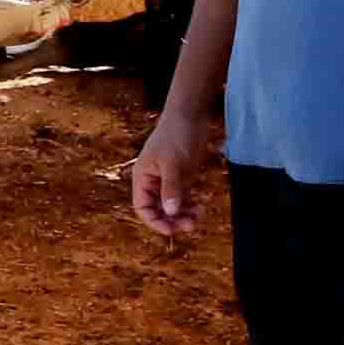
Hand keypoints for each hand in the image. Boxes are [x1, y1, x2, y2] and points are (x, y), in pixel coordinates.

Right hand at [131, 111, 210, 237]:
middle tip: (190, 225)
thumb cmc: (176, 134)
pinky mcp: (183, 178)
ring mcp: (168, 181)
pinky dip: (190, 206)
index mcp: (142, 178)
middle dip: (172, 220)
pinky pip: (184, 199)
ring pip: (172, 207)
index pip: (142, 207)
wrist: (190, 115)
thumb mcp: (172, 162)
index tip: (170, 229)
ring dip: (183, 216)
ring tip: (198, 218)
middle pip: (158, 210)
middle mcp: (153, 182)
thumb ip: (171, 187)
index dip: (154, 221)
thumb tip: (171, 212)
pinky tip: (200, 208)